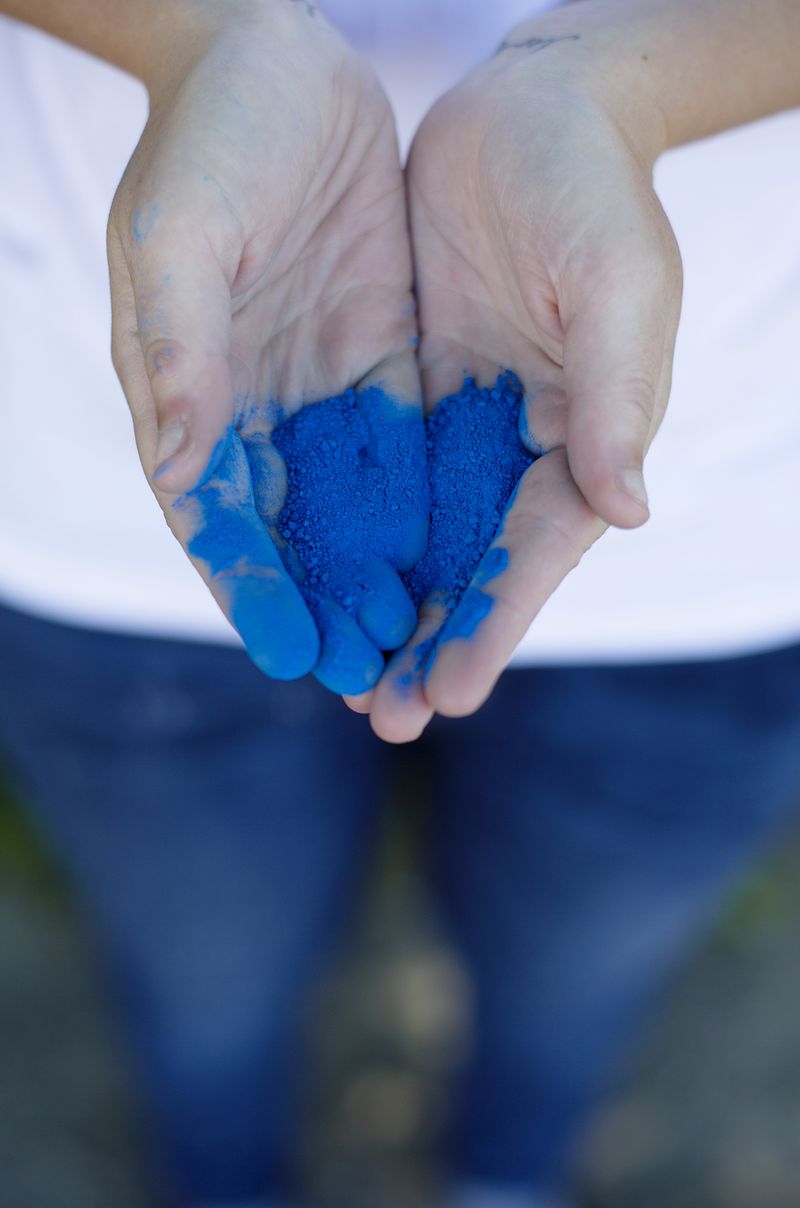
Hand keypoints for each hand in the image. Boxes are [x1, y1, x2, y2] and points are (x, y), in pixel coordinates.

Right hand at [108, 0, 423, 690]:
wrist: (276, 56)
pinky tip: (449, 564)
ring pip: (350, 510)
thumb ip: (181, 353)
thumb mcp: (181, 238)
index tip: (290, 654)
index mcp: (187, 396)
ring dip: (377, 581)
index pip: (216, 517)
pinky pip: (403, 451)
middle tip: (364, 686)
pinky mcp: (378, 359)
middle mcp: (252, 409)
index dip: (250, 588)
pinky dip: (421, 512)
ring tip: (412, 650)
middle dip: (322, 610)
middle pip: (288, 534)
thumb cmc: (209, 140)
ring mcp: (318, 388)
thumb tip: (184, 469)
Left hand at [364, 28, 681, 741]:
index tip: (453, 694)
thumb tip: (627, 513)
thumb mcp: (615, 289)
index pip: (532, 554)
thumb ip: (613, 401)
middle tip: (383, 720)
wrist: (531, 112)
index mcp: (581, 441)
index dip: (494, 625)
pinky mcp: (413, 395)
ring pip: (419, 541)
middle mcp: (520, 450)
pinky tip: (317, 583)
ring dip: (385, 612)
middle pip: (471, 569)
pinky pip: (375, 478)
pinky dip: (351, 536)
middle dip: (431, 645)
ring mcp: (463, 428)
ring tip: (344, 683)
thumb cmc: (592, 194)